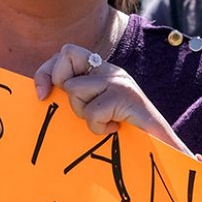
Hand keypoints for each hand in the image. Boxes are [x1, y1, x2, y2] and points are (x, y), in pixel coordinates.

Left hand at [34, 44, 185, 149]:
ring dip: (85, 115)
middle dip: (67, 95)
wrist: (161, 148)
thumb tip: (40, 93)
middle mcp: (110, 70)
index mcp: (101, 70)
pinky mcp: (127, 97)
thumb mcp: (92, 110)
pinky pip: (93, 111)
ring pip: (75, 90)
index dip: (46, 72)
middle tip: (86, 112)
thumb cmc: (123, 134)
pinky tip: (115, 129)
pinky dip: (99, 128)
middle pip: (66, 65)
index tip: (41, 95)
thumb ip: (74, 97)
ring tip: (105, 122)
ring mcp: (119, 82)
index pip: (66, 53)